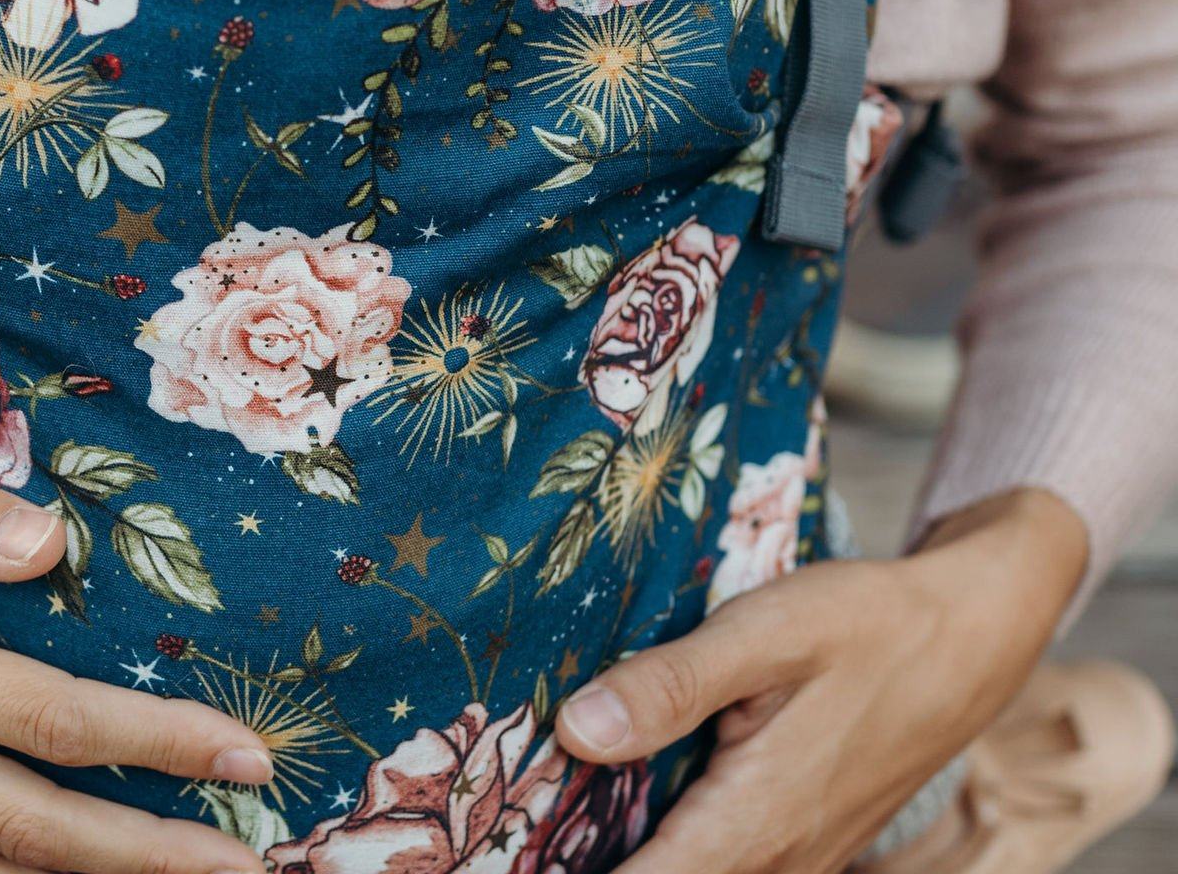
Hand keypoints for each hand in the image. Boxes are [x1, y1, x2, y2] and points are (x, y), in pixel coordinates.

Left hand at [551, 488, 1088, 872]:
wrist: (967, 638)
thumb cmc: (862, 626)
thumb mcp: (761, 634)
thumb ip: (669, 687)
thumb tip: (576, 732)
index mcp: (756, 819)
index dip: (571, 873)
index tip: (508, 855)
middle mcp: (778, 859)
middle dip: (587, 860)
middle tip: (515, 835)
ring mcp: (799, 857)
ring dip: (634, 856)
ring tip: (547, 828)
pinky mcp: (808, 841)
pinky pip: (728, 863)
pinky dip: (673, 849)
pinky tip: (621, 808)